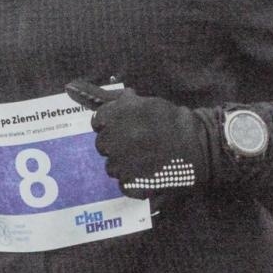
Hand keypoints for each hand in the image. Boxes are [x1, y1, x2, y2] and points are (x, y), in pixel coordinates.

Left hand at [69, 82, 210, 195]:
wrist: (201, 145)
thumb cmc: (173, 121)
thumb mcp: (145, 103)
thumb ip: (114, 100)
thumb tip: (71, 86)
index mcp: (116, 117)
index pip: (98, 122)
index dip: (113, 125)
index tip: (129, 127)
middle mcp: (115, 140)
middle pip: (103, 146)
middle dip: (117, 145)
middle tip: (141, 143)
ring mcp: (123, 165)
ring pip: (112, 168)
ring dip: (126, 164)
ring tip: (147, 159)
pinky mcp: (133, 185)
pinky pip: (123, 186)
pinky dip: (135, 182)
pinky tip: (150, 173)